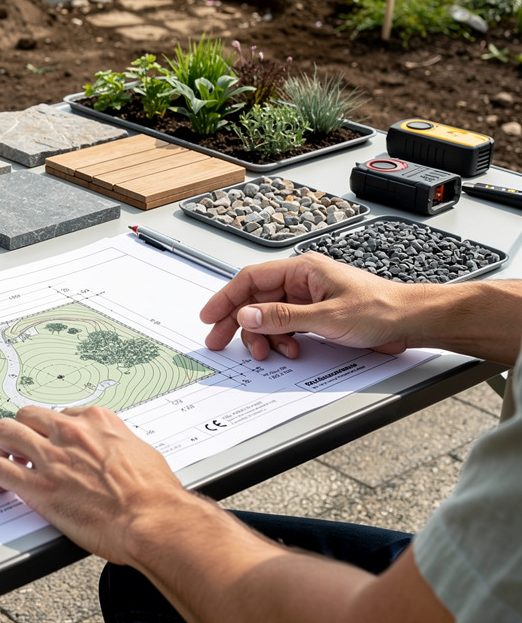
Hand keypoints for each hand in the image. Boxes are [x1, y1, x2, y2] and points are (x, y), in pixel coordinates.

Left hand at [0, 405, 192, 564]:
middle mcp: (70, 432)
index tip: (50, 444)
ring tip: (2, 460)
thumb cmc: (155, 493)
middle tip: (19, 448)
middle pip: (26, 416)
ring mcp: (52, 457)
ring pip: (5, 433)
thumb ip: (118, 445)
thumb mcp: (141, 451)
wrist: (152, 520)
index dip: (50, 432)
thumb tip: (115, 453)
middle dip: (20, 431)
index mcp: (96, 421)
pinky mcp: (39, 487)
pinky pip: (0, 470)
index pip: (59, 415)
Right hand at [199, 252, 415, 360]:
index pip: (250, 279)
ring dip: (265, 337)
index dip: (226, 297)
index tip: (210, 316)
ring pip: (269, 317)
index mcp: (302, 270)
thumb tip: (247, 315)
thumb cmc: (381, 309)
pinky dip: (282, 341)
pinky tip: (291, 351)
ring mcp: (308, 299)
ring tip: (269, 353)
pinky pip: (286, 327)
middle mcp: (302, 281)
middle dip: (238, 322)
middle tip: (220, 341)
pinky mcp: (316, 316)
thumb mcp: (327, 317)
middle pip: (255, 299)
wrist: (411, 322)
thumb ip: (283, 317)